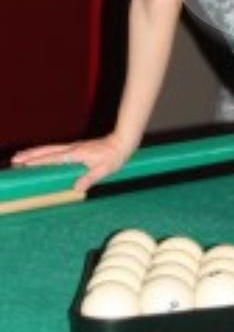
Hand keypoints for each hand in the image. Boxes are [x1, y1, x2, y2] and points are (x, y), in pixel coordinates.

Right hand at [10, 133, 131, 193]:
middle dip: (30, 155)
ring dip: (34, 152)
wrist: (121, 142)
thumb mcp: (104, 170)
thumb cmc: (114, 157)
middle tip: (15, 160)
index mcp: (77, 154)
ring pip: (49, 149)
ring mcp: (73, 147)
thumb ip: (90, 178)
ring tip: (19, 157)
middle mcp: (72, 149)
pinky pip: (55, 150)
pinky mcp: (75, 148)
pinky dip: (43, 152)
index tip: (26, 164)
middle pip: (47, 151)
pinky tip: (39, 156)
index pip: (54, 158)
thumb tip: (77, 188)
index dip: (39, 162)